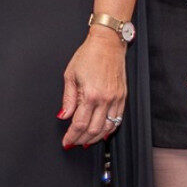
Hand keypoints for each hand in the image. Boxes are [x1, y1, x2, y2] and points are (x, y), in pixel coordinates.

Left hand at [58, 27, 126, 148]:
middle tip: (73, 143)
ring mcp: (116, 99)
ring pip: (107, 128)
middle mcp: (106, 99)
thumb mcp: (70, 74)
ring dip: (95, 138)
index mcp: (91, 94)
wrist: (108, 43)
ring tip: (85, 141)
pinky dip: (109, 129)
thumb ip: (68, 98)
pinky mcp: (123, 97)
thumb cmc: (88, 55)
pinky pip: (118, 119)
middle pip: (94, 129)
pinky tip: (102, 133)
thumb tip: (63, 115)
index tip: (66, 141)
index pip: (80, 123)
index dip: (72, 136)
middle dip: (82, 140)